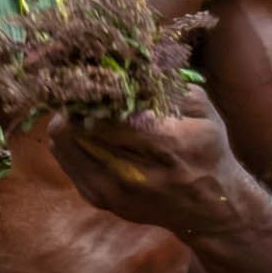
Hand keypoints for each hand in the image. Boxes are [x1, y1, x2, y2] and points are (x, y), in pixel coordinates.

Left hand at [48, 86, 247, 238]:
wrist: (208, 209)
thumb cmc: (209, 152)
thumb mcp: (203, 111)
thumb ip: (167, 86)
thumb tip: (129, 63)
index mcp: (165, 143)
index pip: (104, 110)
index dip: (93, 89)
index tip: (95, 76)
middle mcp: (132, 172)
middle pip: (74, 127)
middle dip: (75, 103)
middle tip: (82, 89)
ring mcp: (110, 190)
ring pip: (62, 144)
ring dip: (69, 122)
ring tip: (83, 109)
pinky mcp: (98, 199)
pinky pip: (66, 161)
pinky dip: (71, 142)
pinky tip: (86, 132)